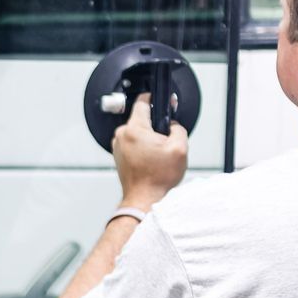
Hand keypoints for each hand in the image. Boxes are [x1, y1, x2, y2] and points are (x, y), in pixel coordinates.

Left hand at [112, 92, 187, 208]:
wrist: (144, 198)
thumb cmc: (157, 178)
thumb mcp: (179, 148)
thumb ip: (178, 128)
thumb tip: (172, 125)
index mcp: (135, 129)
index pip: (142, 102)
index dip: (155, 98)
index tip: (161, 100)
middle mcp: (122, 135)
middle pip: (142, 119)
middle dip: (156, 126)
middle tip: (165, 141)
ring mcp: (118, 146)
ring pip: (138, 132)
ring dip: (149, 139)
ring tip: (158, 154)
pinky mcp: (119, 155)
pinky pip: (133, 143)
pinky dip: (143, 148)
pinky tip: (151, 159)